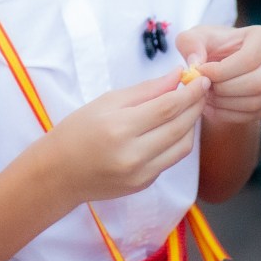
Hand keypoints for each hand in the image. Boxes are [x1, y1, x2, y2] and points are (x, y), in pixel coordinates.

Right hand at [43, 69, 208, 204]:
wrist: (59, 173)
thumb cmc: (77, 130)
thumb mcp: (107, 101)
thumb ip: (146, 90)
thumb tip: (177, 76)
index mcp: (120, 128)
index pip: (168, 107)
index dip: (190, 92)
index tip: (201, 78)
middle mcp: (134, 154)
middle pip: (179, 127)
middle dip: (195, 106)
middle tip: (201, 89)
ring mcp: (141, 174)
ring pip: (182, 146)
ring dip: (191, 125)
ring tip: (189, 107)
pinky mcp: (144, 184)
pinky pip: (170, 160)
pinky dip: (178, 141)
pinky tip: (174, 127)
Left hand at [175, 24, 260, 123]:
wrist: (225, 61)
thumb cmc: (211, 46)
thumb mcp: (195, 38)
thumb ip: (190, 44)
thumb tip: (196, 64)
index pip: (248, 60)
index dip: (221, 72)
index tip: (199, 73)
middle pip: (256, 84)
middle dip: (224, 90)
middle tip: (203, 89)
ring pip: (256, 102)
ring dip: (226, 104)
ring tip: (205, 97)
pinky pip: (256, 115)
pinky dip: (230, 115)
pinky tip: (213, 108)